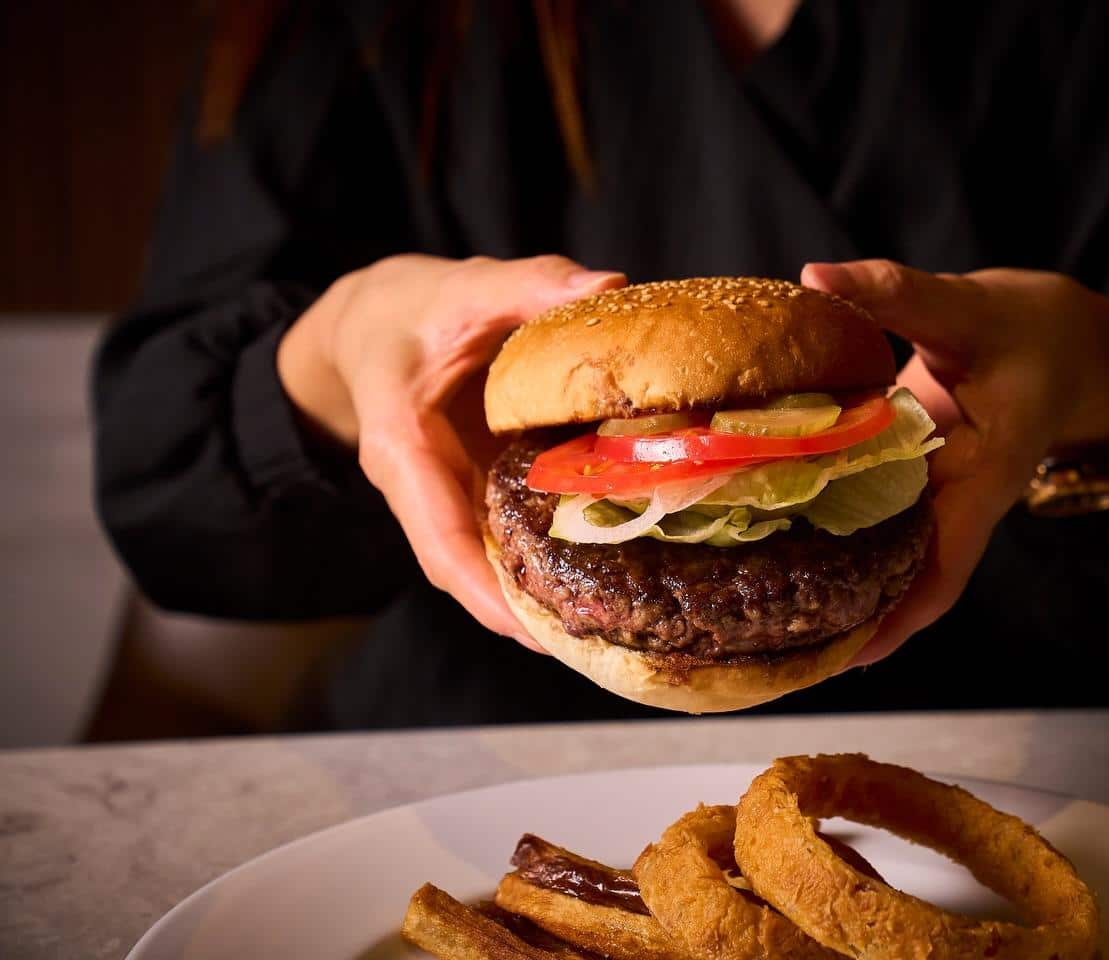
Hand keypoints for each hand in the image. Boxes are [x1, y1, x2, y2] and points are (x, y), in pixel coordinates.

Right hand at [278, 254, 626, 648]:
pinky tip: (594, 573)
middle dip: (516, 612)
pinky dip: (537, 558)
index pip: (437, 536)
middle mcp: (417, 485)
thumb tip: (607, 287)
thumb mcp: (466, 285)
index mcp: (402, 445)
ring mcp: (442, 494)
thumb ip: (532, 283)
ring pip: (480, 560)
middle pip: (462, 567)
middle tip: (589, 643)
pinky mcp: (467, 490)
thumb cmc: (409, 308)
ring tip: (599, 628)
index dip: (481, 589)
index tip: (529, 630)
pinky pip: (497, 536)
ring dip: (530, 596)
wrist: (371, 319)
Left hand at [801, 260, 1108, 668]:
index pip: (945, 567)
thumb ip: (895, 292)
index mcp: (984, 476)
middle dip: (853, 618)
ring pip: (890, 560)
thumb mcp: (967, 306)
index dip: (900, 619)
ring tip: (766, 617)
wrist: (1065, 339)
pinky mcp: (916, 479)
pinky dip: (839, 540)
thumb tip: (815, 277)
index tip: (849, 654)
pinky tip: (782, 545)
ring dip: (841, 587)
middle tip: (777, 648)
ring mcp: (936, 495)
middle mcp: (958, 500)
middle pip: (906, 582)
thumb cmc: (1030, 329)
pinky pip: (878, 525)